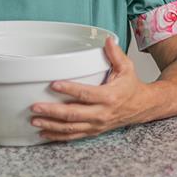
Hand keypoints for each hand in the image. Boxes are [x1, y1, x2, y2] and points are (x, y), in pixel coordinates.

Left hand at [30, 36, 150, 141]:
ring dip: (51, 125)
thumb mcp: (127, 68)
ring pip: (71, 128)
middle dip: (52, 112)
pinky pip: (73, 136)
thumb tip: (107, 40)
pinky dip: (57, 136)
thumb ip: (115, 54)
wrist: (141, 107)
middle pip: (74, 115)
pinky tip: (44, 133)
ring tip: (35, 121)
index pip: (85, 94)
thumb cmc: (131, 87)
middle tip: (35, 107)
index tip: (53, 85)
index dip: (69, 90)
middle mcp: (102, 113)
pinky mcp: (93, 131)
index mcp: (109, 96)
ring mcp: (96, 125)